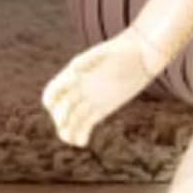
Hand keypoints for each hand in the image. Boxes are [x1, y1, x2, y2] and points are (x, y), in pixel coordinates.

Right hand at [42, 32, 154, 146]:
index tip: (56, 107)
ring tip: (73, 140)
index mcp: (73, 74)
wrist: (141, 55)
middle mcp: (78, 89)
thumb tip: (74, 70)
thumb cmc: (123, 50)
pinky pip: (86, 125)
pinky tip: (83, 142)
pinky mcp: (102, 109)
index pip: (53, 92)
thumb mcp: (105, 52)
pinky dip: (81, 134)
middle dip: (61, 119)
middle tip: (68, 126)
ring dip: (68, 132)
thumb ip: (87, 60)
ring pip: (72, 120)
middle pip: (60, 110)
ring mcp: (89, 100)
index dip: (50, 101)